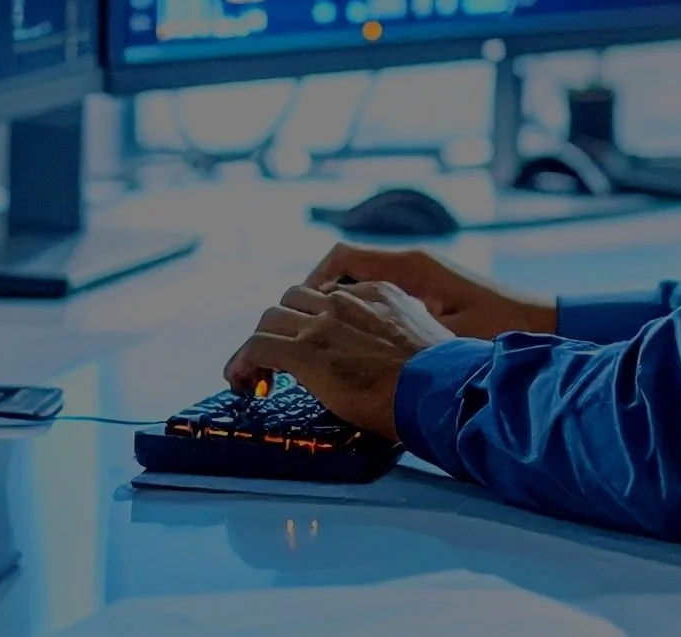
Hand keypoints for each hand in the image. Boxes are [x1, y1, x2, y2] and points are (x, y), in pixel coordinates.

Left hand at [224, 282, 454, 439]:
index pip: (330, 294)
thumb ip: (403, 334)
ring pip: (271, 318)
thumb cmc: (440, 375)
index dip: (316, 319)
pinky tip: (240, 380)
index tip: (314, 342)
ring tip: (254, 372)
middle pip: (293, 298)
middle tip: (282, 356)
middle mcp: (345, 301)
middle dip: (283, 324)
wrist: (438, 388)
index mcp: (377, 293)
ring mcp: (323, 325)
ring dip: (260, 343)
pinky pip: (258, 346)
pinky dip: (242, 362)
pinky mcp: (305, 352)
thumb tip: (399, 355)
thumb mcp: (427, 336)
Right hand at [302, 242, 556, 341]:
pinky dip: (358, 312)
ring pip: (360, 282)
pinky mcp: (429, 291)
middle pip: (343, 267)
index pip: (341, 258)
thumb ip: (398, 333)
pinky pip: (378, 293)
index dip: (310, 283)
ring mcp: (420, 276)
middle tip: (296, 335)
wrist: (542, 323)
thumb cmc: (500, 329)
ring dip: (336, 307)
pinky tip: (355, 346)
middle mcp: (412, 263)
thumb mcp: (446, 335)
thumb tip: (347, 342)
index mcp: (411, 266)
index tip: (293, 316)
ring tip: (317, 343)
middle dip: (314, 298)